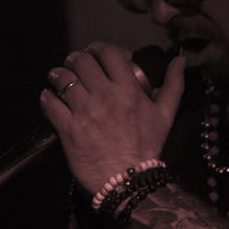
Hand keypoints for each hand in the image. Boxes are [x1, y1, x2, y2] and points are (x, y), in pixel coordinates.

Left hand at [39, 42, 185, 193]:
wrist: (129, 181)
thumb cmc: (147, 146)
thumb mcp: (166, 115)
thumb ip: (173, 85)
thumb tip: (180, 59)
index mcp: (128, 89)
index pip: (108, 52)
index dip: (98, 48)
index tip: (96, 55)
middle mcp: (105, 96)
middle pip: (81, 61)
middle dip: (75, 59)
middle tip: (74, 67)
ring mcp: (85, 112)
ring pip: (63, 78)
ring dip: (58, 76)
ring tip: (59, 80)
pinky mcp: (68, 129)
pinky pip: (50, 103)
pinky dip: (47, 97)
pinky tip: (51, 99)